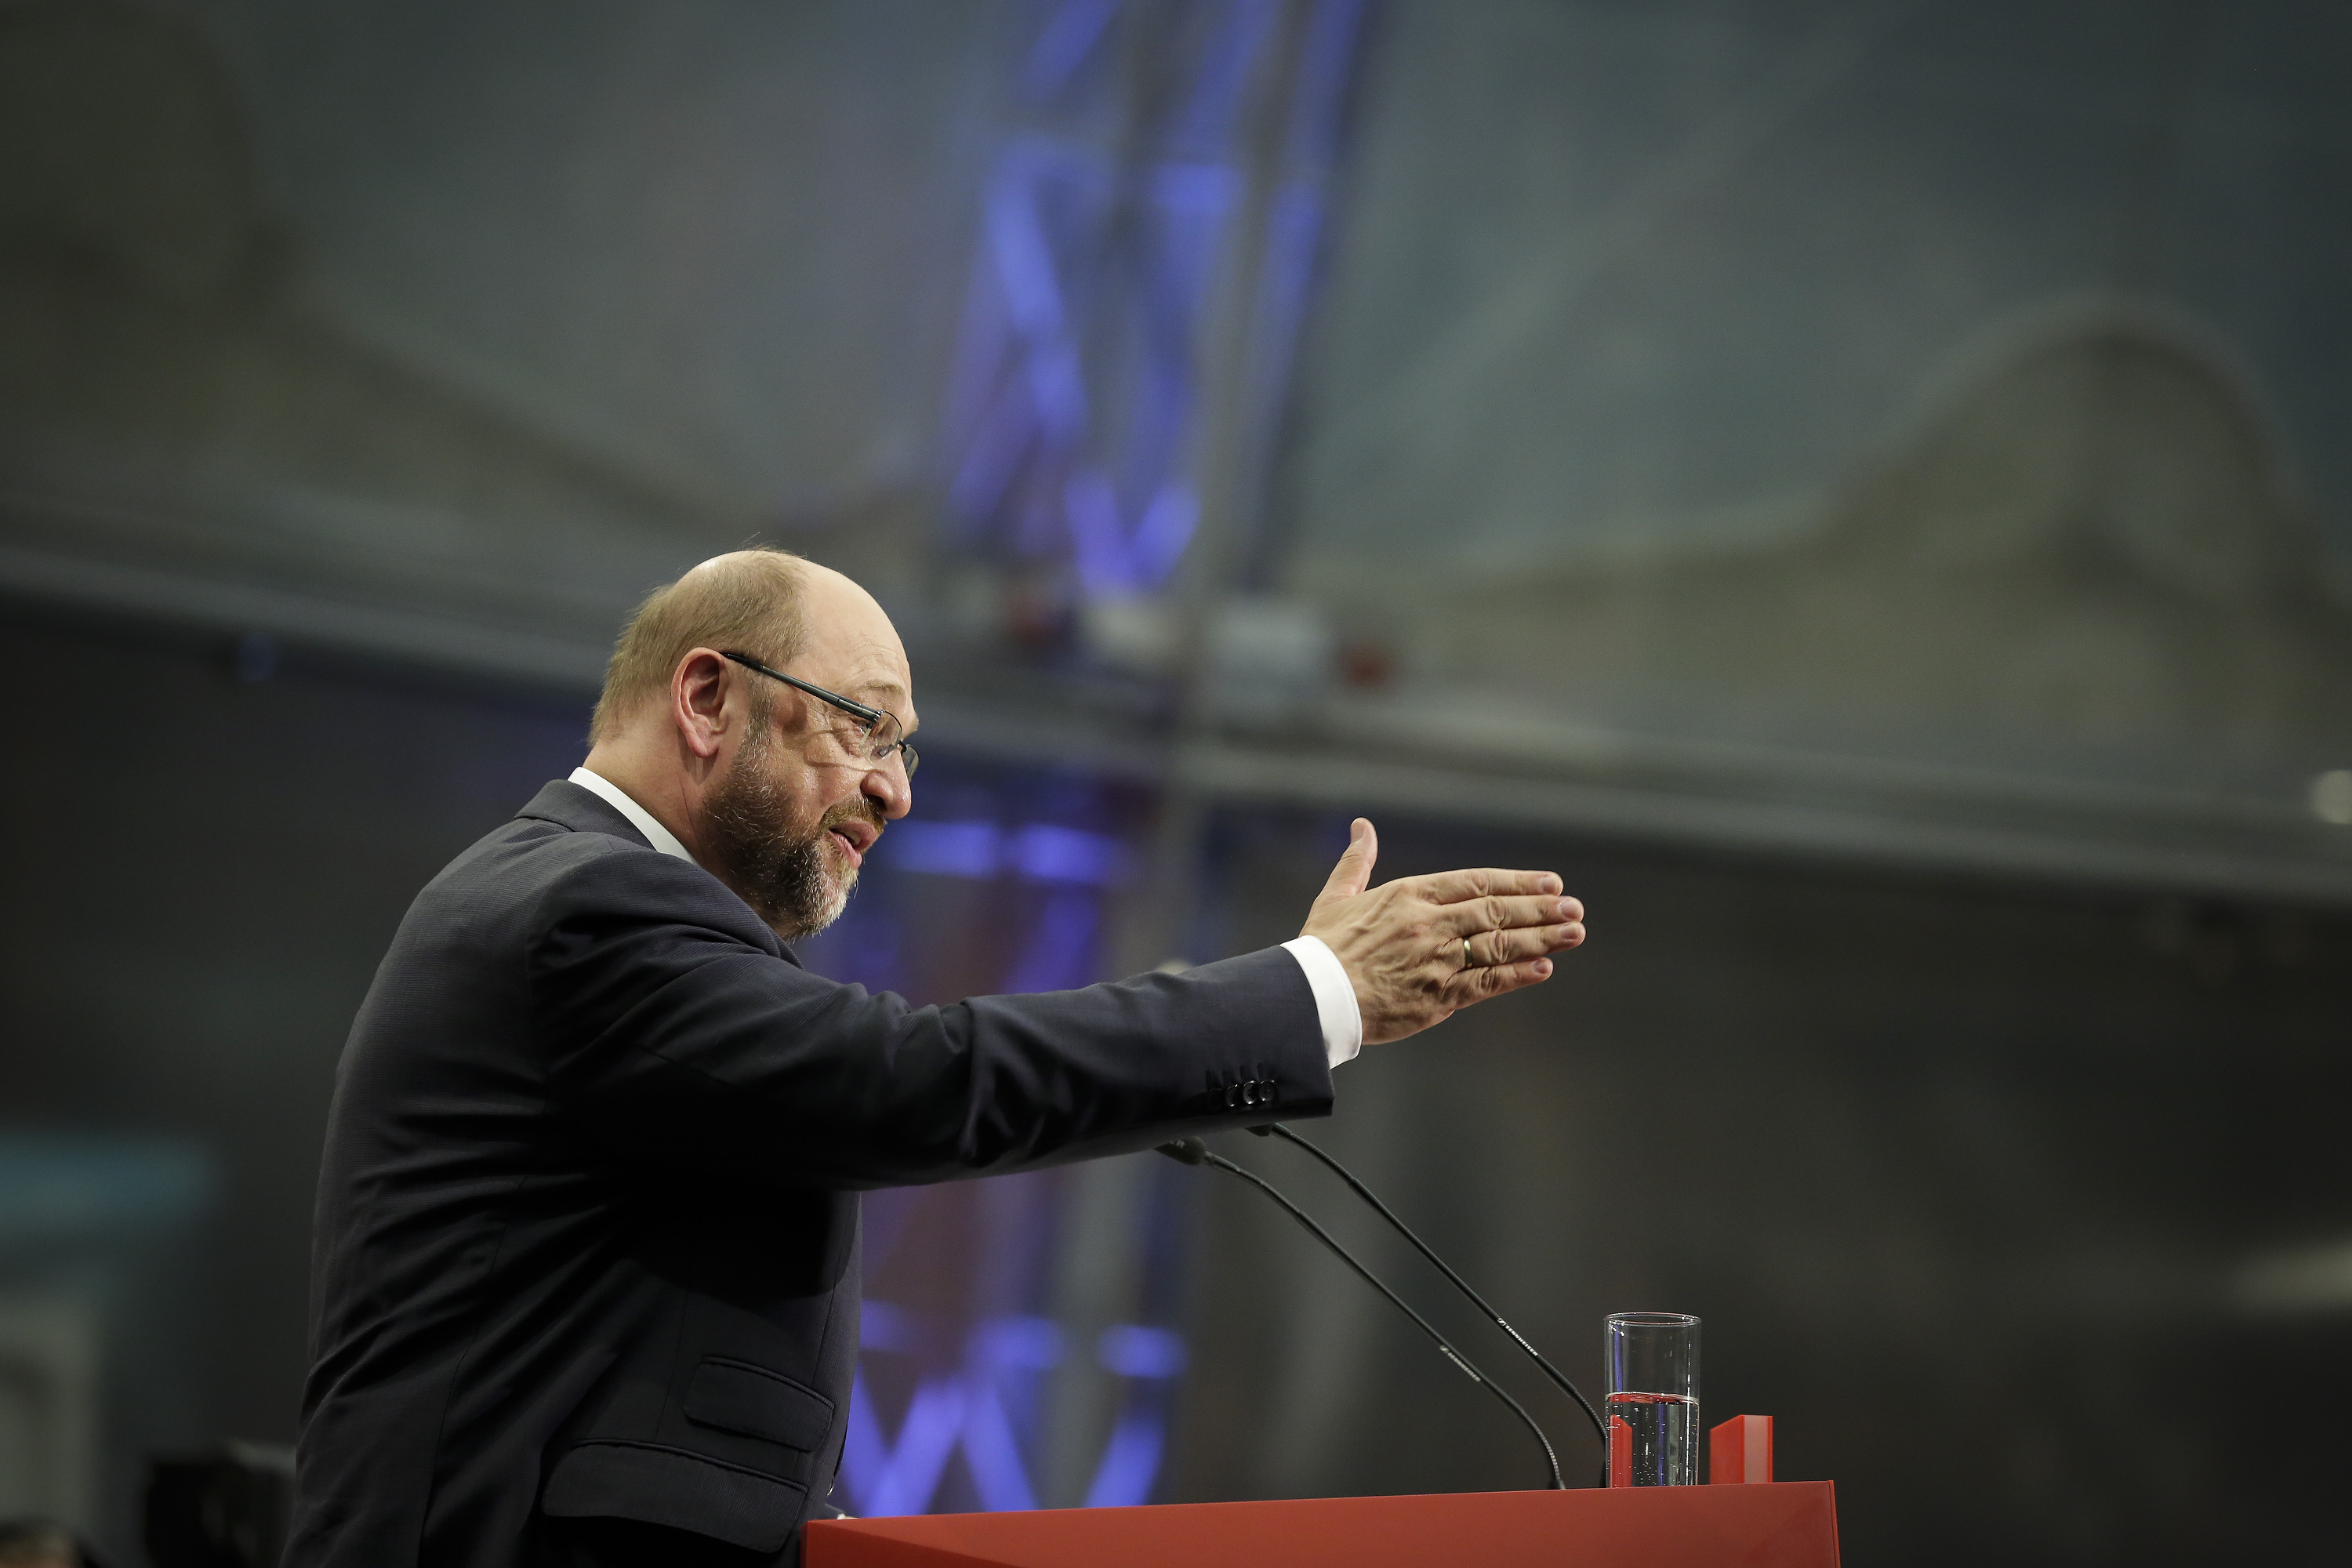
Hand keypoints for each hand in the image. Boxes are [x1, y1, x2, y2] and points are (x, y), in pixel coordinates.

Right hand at [1299, 818, 1584, 1044]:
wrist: (1311, 996)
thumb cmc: (1321, 947)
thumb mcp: (1337, 896)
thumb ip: (1357, 861)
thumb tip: (1361, 826)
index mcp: (1410, 894)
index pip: (1476, 882)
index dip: (1517, 882)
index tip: (1550, 882)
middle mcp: (1430, 923)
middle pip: (1496, 912)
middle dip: (1540, 909)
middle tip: (1575, 908)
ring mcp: (1437, 960)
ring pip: (1499, 946)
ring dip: (1541, 939)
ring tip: (1573, 934)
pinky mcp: (1437, 996)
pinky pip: (1485, 983)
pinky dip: (1516, 976)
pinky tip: (1543, 968)